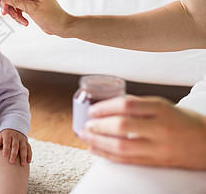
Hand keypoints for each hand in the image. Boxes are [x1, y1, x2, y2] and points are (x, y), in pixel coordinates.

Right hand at [0, 0, 71, 35]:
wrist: (61, 27)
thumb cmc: (52, 17)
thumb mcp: (32, 9)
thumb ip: (16, 1)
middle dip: (7, 2)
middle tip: (5, 12)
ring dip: (13, 11)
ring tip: (20, 20)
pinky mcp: (29, 2)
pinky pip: (17, 5)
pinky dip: (17, 14)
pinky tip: (24, 21)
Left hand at [0, 129, 31, 165]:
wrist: (15, 127)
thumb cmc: (6, 135)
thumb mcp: (1, 136)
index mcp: (8, 135)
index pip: (7, 142)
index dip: (6, 149)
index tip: (4, 156)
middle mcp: (16, 137)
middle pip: (15, 146)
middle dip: (14, 154)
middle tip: (12, 162)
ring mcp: (22, 140)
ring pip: (23, 148)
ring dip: (23, 156)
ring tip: (22, 164)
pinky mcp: (27, 142)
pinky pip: (29, 148)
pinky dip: (29, 155)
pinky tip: (28, 162)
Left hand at [79, 95, 205, 168]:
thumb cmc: (182, 120)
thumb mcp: (163, 105)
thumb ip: (138, 104)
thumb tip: (109, 105)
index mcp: (161, 110)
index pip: (127, 105)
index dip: (106, 107)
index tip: (93, 109)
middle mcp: (160, 128)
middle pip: (123, 127)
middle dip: (100, 126)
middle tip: (87, 124)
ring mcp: (159, 148)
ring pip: (122, 147)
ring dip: (99, 142)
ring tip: (86, 137)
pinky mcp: (157, 162)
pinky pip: (128, 160)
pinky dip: (108, 156)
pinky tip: (96, 150)